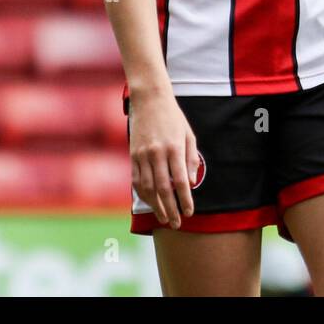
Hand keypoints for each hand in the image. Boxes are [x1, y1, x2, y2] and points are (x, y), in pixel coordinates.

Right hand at [128, 88, 198, 228]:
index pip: (180, 181)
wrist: (149, 99)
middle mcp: (157, 153)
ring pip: (147, 188)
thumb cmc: (173, 117)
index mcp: (174, 148)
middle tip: (177, 224)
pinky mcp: (133, 155)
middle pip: (163, 189)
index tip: (190, 212)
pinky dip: (143, 195)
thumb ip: (191, 159)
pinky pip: (136, 180)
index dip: (185, 200)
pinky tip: (150, 203)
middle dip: (170, 209)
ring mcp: (142, 155)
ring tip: (164, 218)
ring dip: (156, 206)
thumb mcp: (188, 135)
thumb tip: (190, 183)